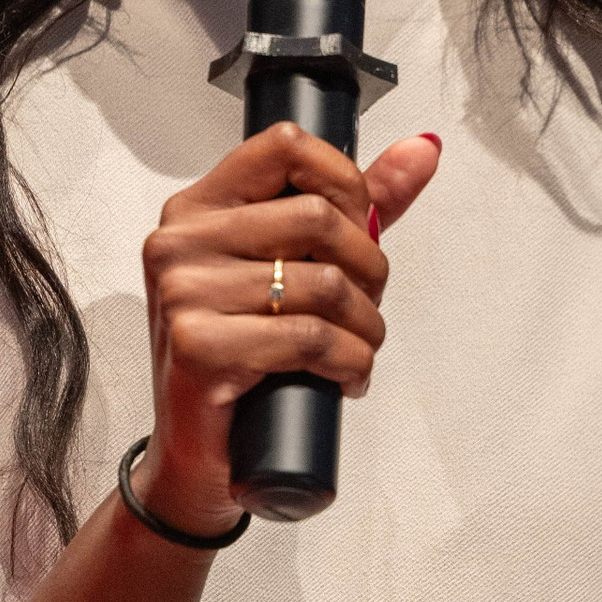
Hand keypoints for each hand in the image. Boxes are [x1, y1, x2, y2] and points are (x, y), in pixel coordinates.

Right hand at [132, 125, 442, 536]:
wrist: (198, 456)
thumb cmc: (242, 359)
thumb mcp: (294, 270)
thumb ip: (355, 207)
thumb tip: (421, 151)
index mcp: (197, 208)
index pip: (284, 146)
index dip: (345, 182)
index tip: (361, 229)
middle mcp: (179, 241)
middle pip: (317, 215)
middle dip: (368, 267)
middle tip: (368, 307)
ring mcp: (182, 292)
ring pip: (323, 283)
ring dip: (367, 327)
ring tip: (359, 350)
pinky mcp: (197, 346)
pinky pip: (310, 337)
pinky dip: (350, 362)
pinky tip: (345, 378)